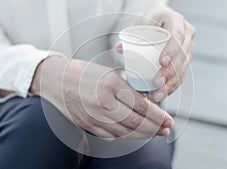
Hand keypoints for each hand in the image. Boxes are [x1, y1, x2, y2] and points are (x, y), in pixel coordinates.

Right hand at [31, 57, 173, 139]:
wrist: (56, 80)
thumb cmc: (84, 73)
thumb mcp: (109, 73)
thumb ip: (128, 89)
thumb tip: (148, 104)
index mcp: (111, 84)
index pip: (141, 105)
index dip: (159, 116)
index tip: (169, 120)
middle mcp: (102, 102)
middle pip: (136, 122)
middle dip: (155, 128)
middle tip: (166, 129)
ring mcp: (93, 116)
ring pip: (125, 132)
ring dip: (143, 135)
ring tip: (154, 133)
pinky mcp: (87, 125)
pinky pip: (110, 136)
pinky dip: (125, 136)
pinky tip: (133, 133)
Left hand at [116, 6, 195, 101]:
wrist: (159, 21)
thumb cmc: (149, 22)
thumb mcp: (140, 24)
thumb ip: (130, 36)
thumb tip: (119, 49)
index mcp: (176, 20)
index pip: (178, 36)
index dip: (172, 50)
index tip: (161, 63)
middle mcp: (187, 34)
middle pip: (182, 56)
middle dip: (170, 72)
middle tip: (156, 83)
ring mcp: (188, 48)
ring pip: (183, 68)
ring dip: (171, 84)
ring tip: (157, 95)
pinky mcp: (185, 60)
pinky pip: (181, 75)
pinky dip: (172, 86)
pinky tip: (162, 95)